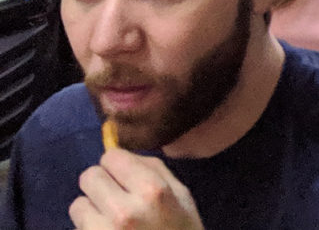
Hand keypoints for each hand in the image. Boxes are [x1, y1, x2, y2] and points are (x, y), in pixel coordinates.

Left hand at [72, 150, 203, 229]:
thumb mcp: (182, 196)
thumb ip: (155, 170)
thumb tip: (123, 155)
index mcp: (152, 190)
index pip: (111, 157)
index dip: (117, 166)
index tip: (124, 177)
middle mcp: (124, 209)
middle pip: (88, 176)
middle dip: (100, 185)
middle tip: (114, 198)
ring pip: (77, 204)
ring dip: (91, 210)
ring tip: (109, 222)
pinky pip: (77, 228)